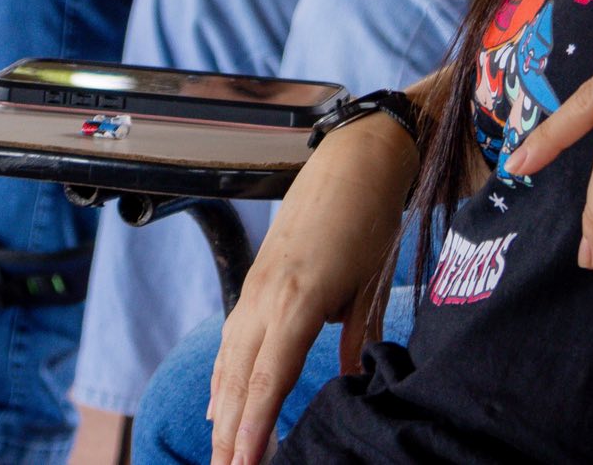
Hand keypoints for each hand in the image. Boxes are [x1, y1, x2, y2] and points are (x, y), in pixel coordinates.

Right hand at [208, 114, 417, 464]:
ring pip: (229, 359)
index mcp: (298, 298)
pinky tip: (221, 403)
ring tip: (220, 453)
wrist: (353, 158)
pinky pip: (232, 337)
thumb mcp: (373, 278)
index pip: (268, 377)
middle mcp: (266, 295)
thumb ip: (358, 333)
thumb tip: (353, 379)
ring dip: (222, 409)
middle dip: (230, 433)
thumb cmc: (370, 215)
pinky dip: (224, 375)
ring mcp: (256, 286)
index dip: (255, 425)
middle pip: (240, 377)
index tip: (246, 463)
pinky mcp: (257, 279)